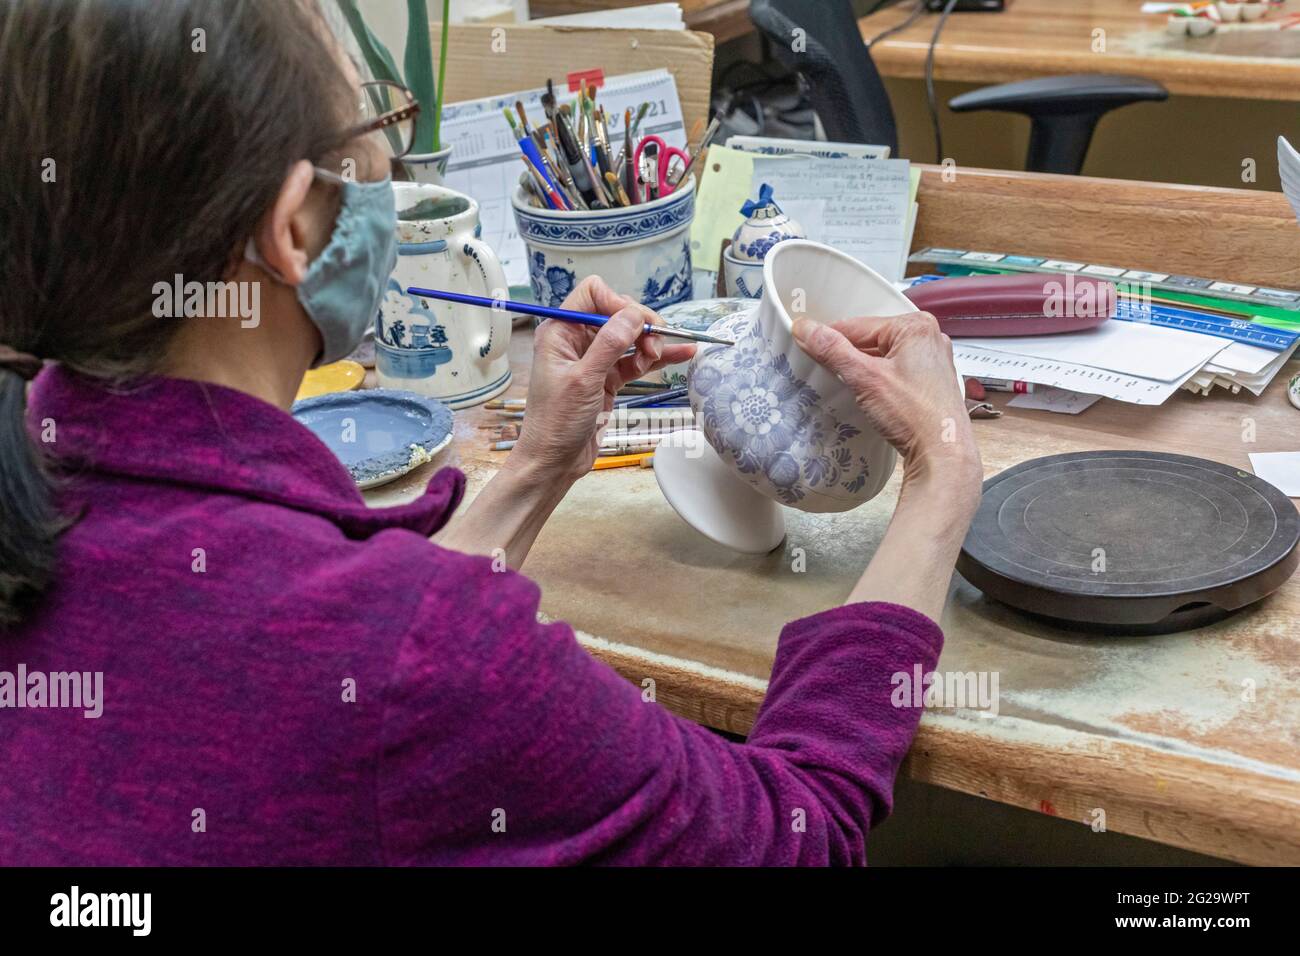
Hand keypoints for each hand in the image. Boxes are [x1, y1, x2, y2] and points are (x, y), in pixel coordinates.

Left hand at [511, 276, 694, 484]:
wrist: (554, 462)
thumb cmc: (556, 423)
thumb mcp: (583, 381)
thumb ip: (609, 345)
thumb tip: (632, 314)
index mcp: (560, 332)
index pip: (593, 294)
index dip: (618, 303)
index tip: (636, 324)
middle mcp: (577, 340)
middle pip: (618, 314)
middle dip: (640, 324)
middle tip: (654, 344)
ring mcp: (594, 359)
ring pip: (631, 337)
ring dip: (650, 342)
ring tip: (663, 353)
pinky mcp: (608, 378)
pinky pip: (636, 360)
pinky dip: (656, 358)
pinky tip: (680, 354)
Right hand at [792, 311, 980, 496]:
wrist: (943, 453)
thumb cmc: (915, 415)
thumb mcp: (865, 378)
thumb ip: (833, 350)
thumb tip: (807, 329)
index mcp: (915, 326)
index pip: (857, 325)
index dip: (829, 339)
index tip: (807, 349)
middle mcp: (929, 337)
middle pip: (871, 339)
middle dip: (848, 356)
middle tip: (828, 374)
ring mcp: (933, 359)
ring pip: (883, 356)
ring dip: (863, 370)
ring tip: (851, 389)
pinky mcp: (932, 380)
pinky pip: (895, 370)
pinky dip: (879, 379)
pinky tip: (871, 397)